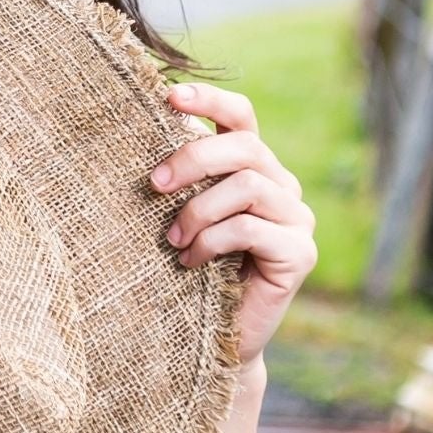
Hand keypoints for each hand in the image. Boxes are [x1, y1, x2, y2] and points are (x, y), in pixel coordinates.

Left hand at [149, 83, 316, 369]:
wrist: (219, 336)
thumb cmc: (191, 267)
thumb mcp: (182, 213)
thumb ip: (179, 179)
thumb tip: (133, 132)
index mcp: (254, 166)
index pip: (241, 115)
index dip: (210, 99)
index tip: (169, 96)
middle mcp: (282, 185)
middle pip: (244, 146)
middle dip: (193, 159)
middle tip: (154, 185)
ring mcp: (297, 218)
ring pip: (247, 186)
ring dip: (198, 210)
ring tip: (173, 239)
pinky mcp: (299, 252)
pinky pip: (249, 228)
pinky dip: (210, 242)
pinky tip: (190, 262)